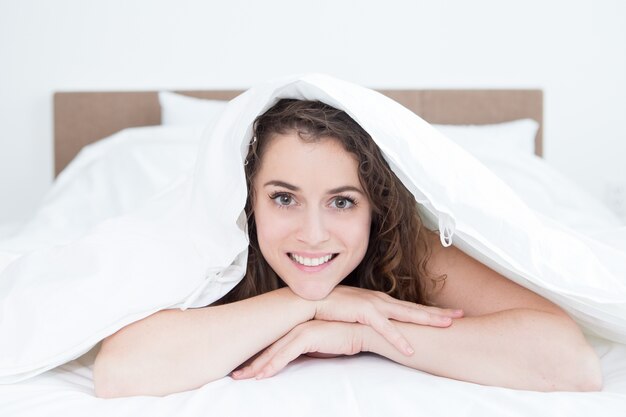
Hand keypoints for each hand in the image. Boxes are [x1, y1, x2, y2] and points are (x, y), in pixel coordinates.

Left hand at [231, 320, 363, 379]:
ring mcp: (301, 329)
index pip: (274, 344)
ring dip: (258, 366)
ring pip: (274, 351)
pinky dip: (273, 365)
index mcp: (298, 327)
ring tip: (242, 378)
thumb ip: (308, 350)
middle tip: (235, 375)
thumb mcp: (323, 346)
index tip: (245, 369)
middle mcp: (296, 325)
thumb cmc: (347, 336)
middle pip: (269, 347)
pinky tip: (262, 376)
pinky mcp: (309, 335)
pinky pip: (286, 354)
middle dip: (251, 362)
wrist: (367, 328)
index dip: (259, 357)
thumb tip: (295, 361)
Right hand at [314, 285, 462, 355]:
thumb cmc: (330, 308)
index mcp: (380, 301)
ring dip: (427, 320)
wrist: (308, 302)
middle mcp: (380, 300)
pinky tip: (410, 348)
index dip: (431, 311)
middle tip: (460, 315)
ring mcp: (373, 304)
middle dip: (438, 312)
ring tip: (447, 326)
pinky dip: (398, 338)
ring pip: (406, 314)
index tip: (450, 313)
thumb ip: (369, 320)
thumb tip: (379, 330)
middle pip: (415, 308)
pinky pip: (384, 328)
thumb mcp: (355, 313)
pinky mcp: (362, 312)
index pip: (410, 307)